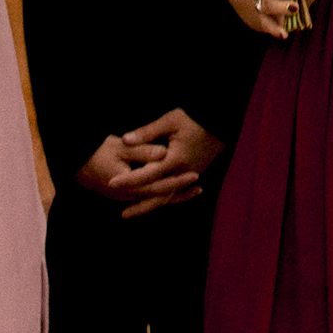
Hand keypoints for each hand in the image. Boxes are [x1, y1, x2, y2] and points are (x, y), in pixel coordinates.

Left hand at [105, 105, 222, 219]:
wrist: (220, 122)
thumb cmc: (194, 119)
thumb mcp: (170, 121)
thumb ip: (147, 133)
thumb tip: (125, 140)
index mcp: (175, 159)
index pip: (147, 174)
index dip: (129, 180)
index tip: (112, 183)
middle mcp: (182, 172)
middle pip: (158, 194)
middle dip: (140, 204)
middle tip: (123, 214)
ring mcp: (189, 175)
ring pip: (167, 197)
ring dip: (150, 206)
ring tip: (133, 213)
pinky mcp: (192, 174)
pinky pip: (176, 192)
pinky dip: (164, 199)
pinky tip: (153, 204)